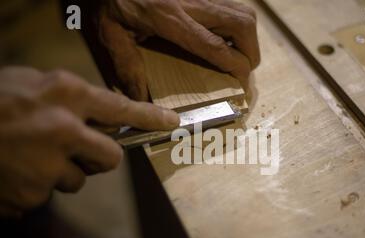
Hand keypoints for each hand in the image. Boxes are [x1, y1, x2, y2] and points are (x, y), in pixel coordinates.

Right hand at [0, 66, 178, 214]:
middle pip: (111, 159)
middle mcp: (63, 130)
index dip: (150, 118)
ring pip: (76, 180)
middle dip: (100, 159)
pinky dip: (33, 186)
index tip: (171, 123)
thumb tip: (101, 114)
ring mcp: (47, 166)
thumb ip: (68, 98)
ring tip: (27, 156)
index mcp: (64, 95)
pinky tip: (12, 170)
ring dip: (59, 172)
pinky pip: (45, 195)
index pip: (122, 109)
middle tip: (80, 151)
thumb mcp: (31, 84)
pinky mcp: (31, 195)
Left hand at [89, 0, 259, 100]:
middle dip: (251, 51)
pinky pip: (232, 3)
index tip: (243, 81)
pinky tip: (225, 35)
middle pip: (242, 23)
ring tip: (239, 53)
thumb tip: (140, 98)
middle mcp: (192, 3)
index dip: (236, 65)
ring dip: (248, 36)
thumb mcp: (110, 33)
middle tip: (243, 68)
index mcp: (170, 19)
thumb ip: (127, 65)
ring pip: (243, 10)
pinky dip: (237, 23)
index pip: (215, 45)